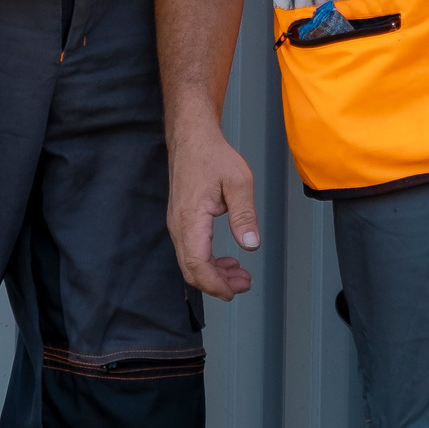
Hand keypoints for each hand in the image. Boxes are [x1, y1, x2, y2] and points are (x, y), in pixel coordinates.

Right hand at [166, 120, 259, 299]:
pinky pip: (190, 250)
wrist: (192, 137)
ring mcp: (177, 224)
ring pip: (190, 262)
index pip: (197, 264)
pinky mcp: (181, 220)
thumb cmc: (213, 155)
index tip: (235, 290)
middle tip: (244, 284)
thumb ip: (244, 216)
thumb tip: (251, 245)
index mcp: (190, 218)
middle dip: (217, 284)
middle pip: (191, 269)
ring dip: (213, 274)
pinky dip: (208, 261)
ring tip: (240, 275)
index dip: (215, 284)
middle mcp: (178, 225)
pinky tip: (226, 261)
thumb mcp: (238, 182)